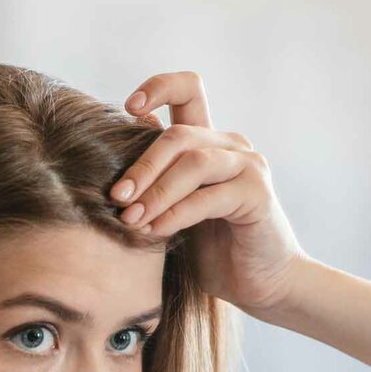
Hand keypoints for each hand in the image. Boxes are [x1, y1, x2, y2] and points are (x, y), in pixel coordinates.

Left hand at [111, 70, 306, 312]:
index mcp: (208, 142)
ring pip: (193, 163)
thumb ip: (153, 184)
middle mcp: (231, 146)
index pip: (188, 90)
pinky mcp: (257, 194)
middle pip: (178, 135)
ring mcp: (248, 167)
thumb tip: (110, 158)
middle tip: (117, 198)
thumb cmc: (212, 249)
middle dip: (142, 167)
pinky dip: (176, 214)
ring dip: (156, 192)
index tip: (127, 107)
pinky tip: (156, 231)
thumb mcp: (173, 211)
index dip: (159, 88)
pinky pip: (208, 197)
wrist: (259, 283)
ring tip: (132, 220)